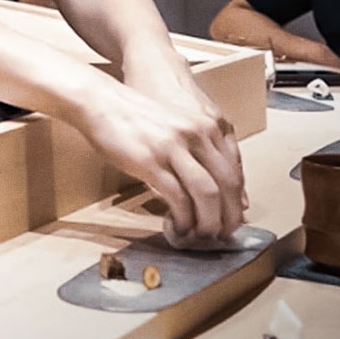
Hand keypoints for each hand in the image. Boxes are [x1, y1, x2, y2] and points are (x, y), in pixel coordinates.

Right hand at [73, 77, 245, 243]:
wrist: (102, 102)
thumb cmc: (136, 117)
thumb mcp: (176, 128)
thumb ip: (197, 152)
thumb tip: (210, 188)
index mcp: (206, 127)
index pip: (235, 171)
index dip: (237, 201)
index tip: (234, 219)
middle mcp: (197, 135)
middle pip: (227, 184)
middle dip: (229, 217)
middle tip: (223, 235)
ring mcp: (174, 147)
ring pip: (207, 193)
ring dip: (208, 222)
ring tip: (202, 236)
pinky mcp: (151, 161)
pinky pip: (178, 197)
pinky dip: (183, 218)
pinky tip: (179, 226)